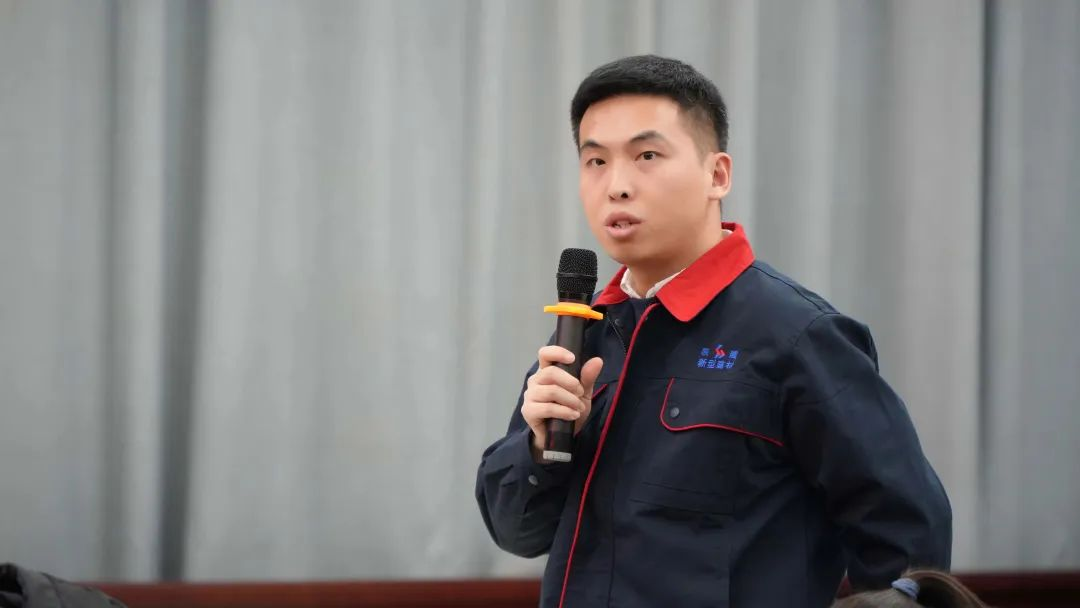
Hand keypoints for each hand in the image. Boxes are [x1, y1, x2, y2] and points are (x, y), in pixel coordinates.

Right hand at [520, 345, 603, 460]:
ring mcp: (529, 396)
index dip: (557, 352)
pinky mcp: (528, 411)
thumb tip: (597, 361)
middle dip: (571, 382)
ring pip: (551, 391)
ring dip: (570, 400)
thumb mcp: (583, 393)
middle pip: (550, 372)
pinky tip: (573, 415)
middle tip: (581, 393)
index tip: (572, 359)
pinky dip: (564, 411)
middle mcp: (535, 381)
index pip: (545, 354)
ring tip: (579, 408)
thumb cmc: (569, 410)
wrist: (562, 436)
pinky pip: (547, 408)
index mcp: (546, 371)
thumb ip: (587, 377)